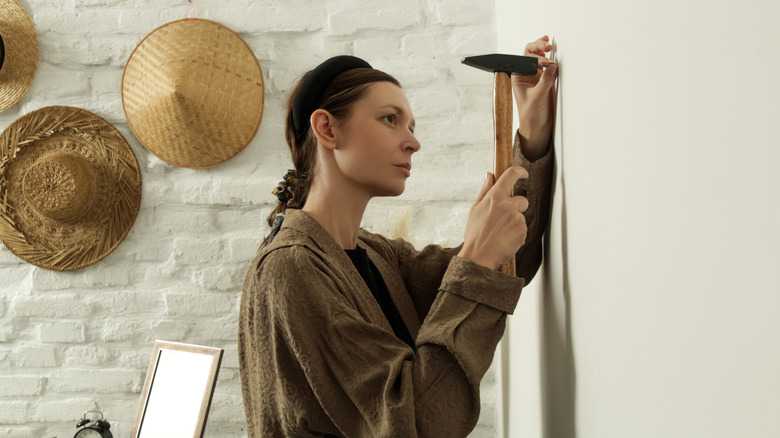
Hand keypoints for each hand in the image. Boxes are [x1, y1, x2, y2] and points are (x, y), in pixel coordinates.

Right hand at [458, 167, 529, 269]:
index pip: (511, 175)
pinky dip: (516, 233)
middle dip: (516, 208)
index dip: (519, 172)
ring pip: (521, 216)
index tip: (523, 174)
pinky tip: (505, 239)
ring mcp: (517, 218)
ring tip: (501, 233)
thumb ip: (484, 190)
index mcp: (494, 197)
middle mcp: (508, 205)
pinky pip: (523, 228)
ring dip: (515, 222)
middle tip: (502, 220)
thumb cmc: (475, 234)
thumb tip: (489, 175)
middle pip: (522, 200)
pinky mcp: (523, 230)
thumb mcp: (475, 209)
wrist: (479, 256)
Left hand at [512, 35, 557, 160]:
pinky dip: (552, 60)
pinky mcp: (546, 80)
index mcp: (519, 77)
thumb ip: (545, 81)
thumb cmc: (531, 115)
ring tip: (551, 46)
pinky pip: (549, 66)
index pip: (526, 58)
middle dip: (539, 46)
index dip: (536, 56)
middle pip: (531, 53)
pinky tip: (555, 56)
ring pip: (540, 57)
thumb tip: (553, 66)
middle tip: (548, 45)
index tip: (546, 62)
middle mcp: (527, 74)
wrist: (537, 127)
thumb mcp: (538, 97)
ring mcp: (536, 76)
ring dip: (545, 50)